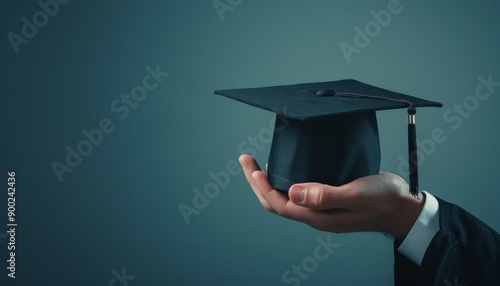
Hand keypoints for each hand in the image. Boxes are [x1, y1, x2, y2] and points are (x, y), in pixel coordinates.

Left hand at [239, 155, 424, 239]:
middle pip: (276, 202)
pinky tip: (287, 167)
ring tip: (257, 164)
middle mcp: (316, 214)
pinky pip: (299, 192)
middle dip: (257, 182)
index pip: (280, 204)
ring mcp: (321, 208)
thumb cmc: (383, 200)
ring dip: (268, 181)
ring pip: (286, 197)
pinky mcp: (328, 199)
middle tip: (246, 159)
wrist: (403, 206)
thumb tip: (292, 192)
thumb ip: (325, 195)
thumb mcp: (355, 195)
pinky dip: (286, 180)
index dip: (263, 187)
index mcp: (318, 217)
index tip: (252, 168)